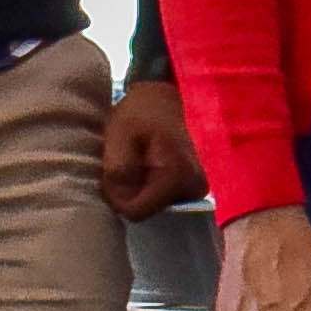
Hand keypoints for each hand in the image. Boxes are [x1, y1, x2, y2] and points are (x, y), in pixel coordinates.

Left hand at [97, 77, 198, 217]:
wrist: (164, 98)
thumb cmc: (139, 113)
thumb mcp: (119, 136)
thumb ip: (118, 171)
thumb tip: (121, 203)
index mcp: (176, 175)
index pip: (137, 211)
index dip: (117, 196)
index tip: (113, 171)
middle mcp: (194, 188)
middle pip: (146, 211)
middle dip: (129, 192)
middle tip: (126, 161)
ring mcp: (197, 190)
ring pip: (153, 206)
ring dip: (138, 188)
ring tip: (136, 160)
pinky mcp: (193, 188)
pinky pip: (161, 199)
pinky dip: (148, 186)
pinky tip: (146, 165)